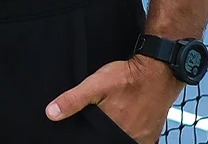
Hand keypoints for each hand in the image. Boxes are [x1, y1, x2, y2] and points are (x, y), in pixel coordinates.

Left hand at [47, 54, 180, 142]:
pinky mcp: (153, 132)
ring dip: (117, 130)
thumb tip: (51, 113)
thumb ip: (73, 100)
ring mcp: (144, 137)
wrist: (156, 71)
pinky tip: (125, 118)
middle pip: (110, 139)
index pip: (96, 139)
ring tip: (115, 114)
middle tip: (104, 113)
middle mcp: (132, 138)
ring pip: (124, 138)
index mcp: (115, 131)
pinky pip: (137, 137)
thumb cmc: (127, 77)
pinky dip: (129, 130)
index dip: (90, 133)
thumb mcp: (95, 85)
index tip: (90, 125)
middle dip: (103, 131)